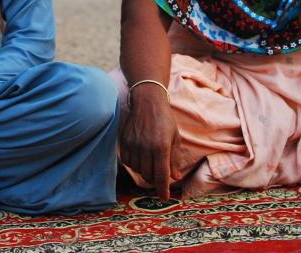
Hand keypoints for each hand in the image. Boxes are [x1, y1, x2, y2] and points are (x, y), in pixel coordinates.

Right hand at [119, 84, 181, 200]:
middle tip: (159, 176)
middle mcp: (146, 147)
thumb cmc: (165, 119)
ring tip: (150, 162)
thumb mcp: (175, 138)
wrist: (147, 102)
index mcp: (161, 147)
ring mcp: (133, 144)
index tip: (164, 198)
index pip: (161, 175)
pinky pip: (128, 161)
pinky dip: (135, 164)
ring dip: (145, 171)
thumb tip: (176, 177)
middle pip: (148, 175)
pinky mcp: (125, 141)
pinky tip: (140, 157)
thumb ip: (174, 159)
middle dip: (155, 180)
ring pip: (138, 169)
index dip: (163, 189)